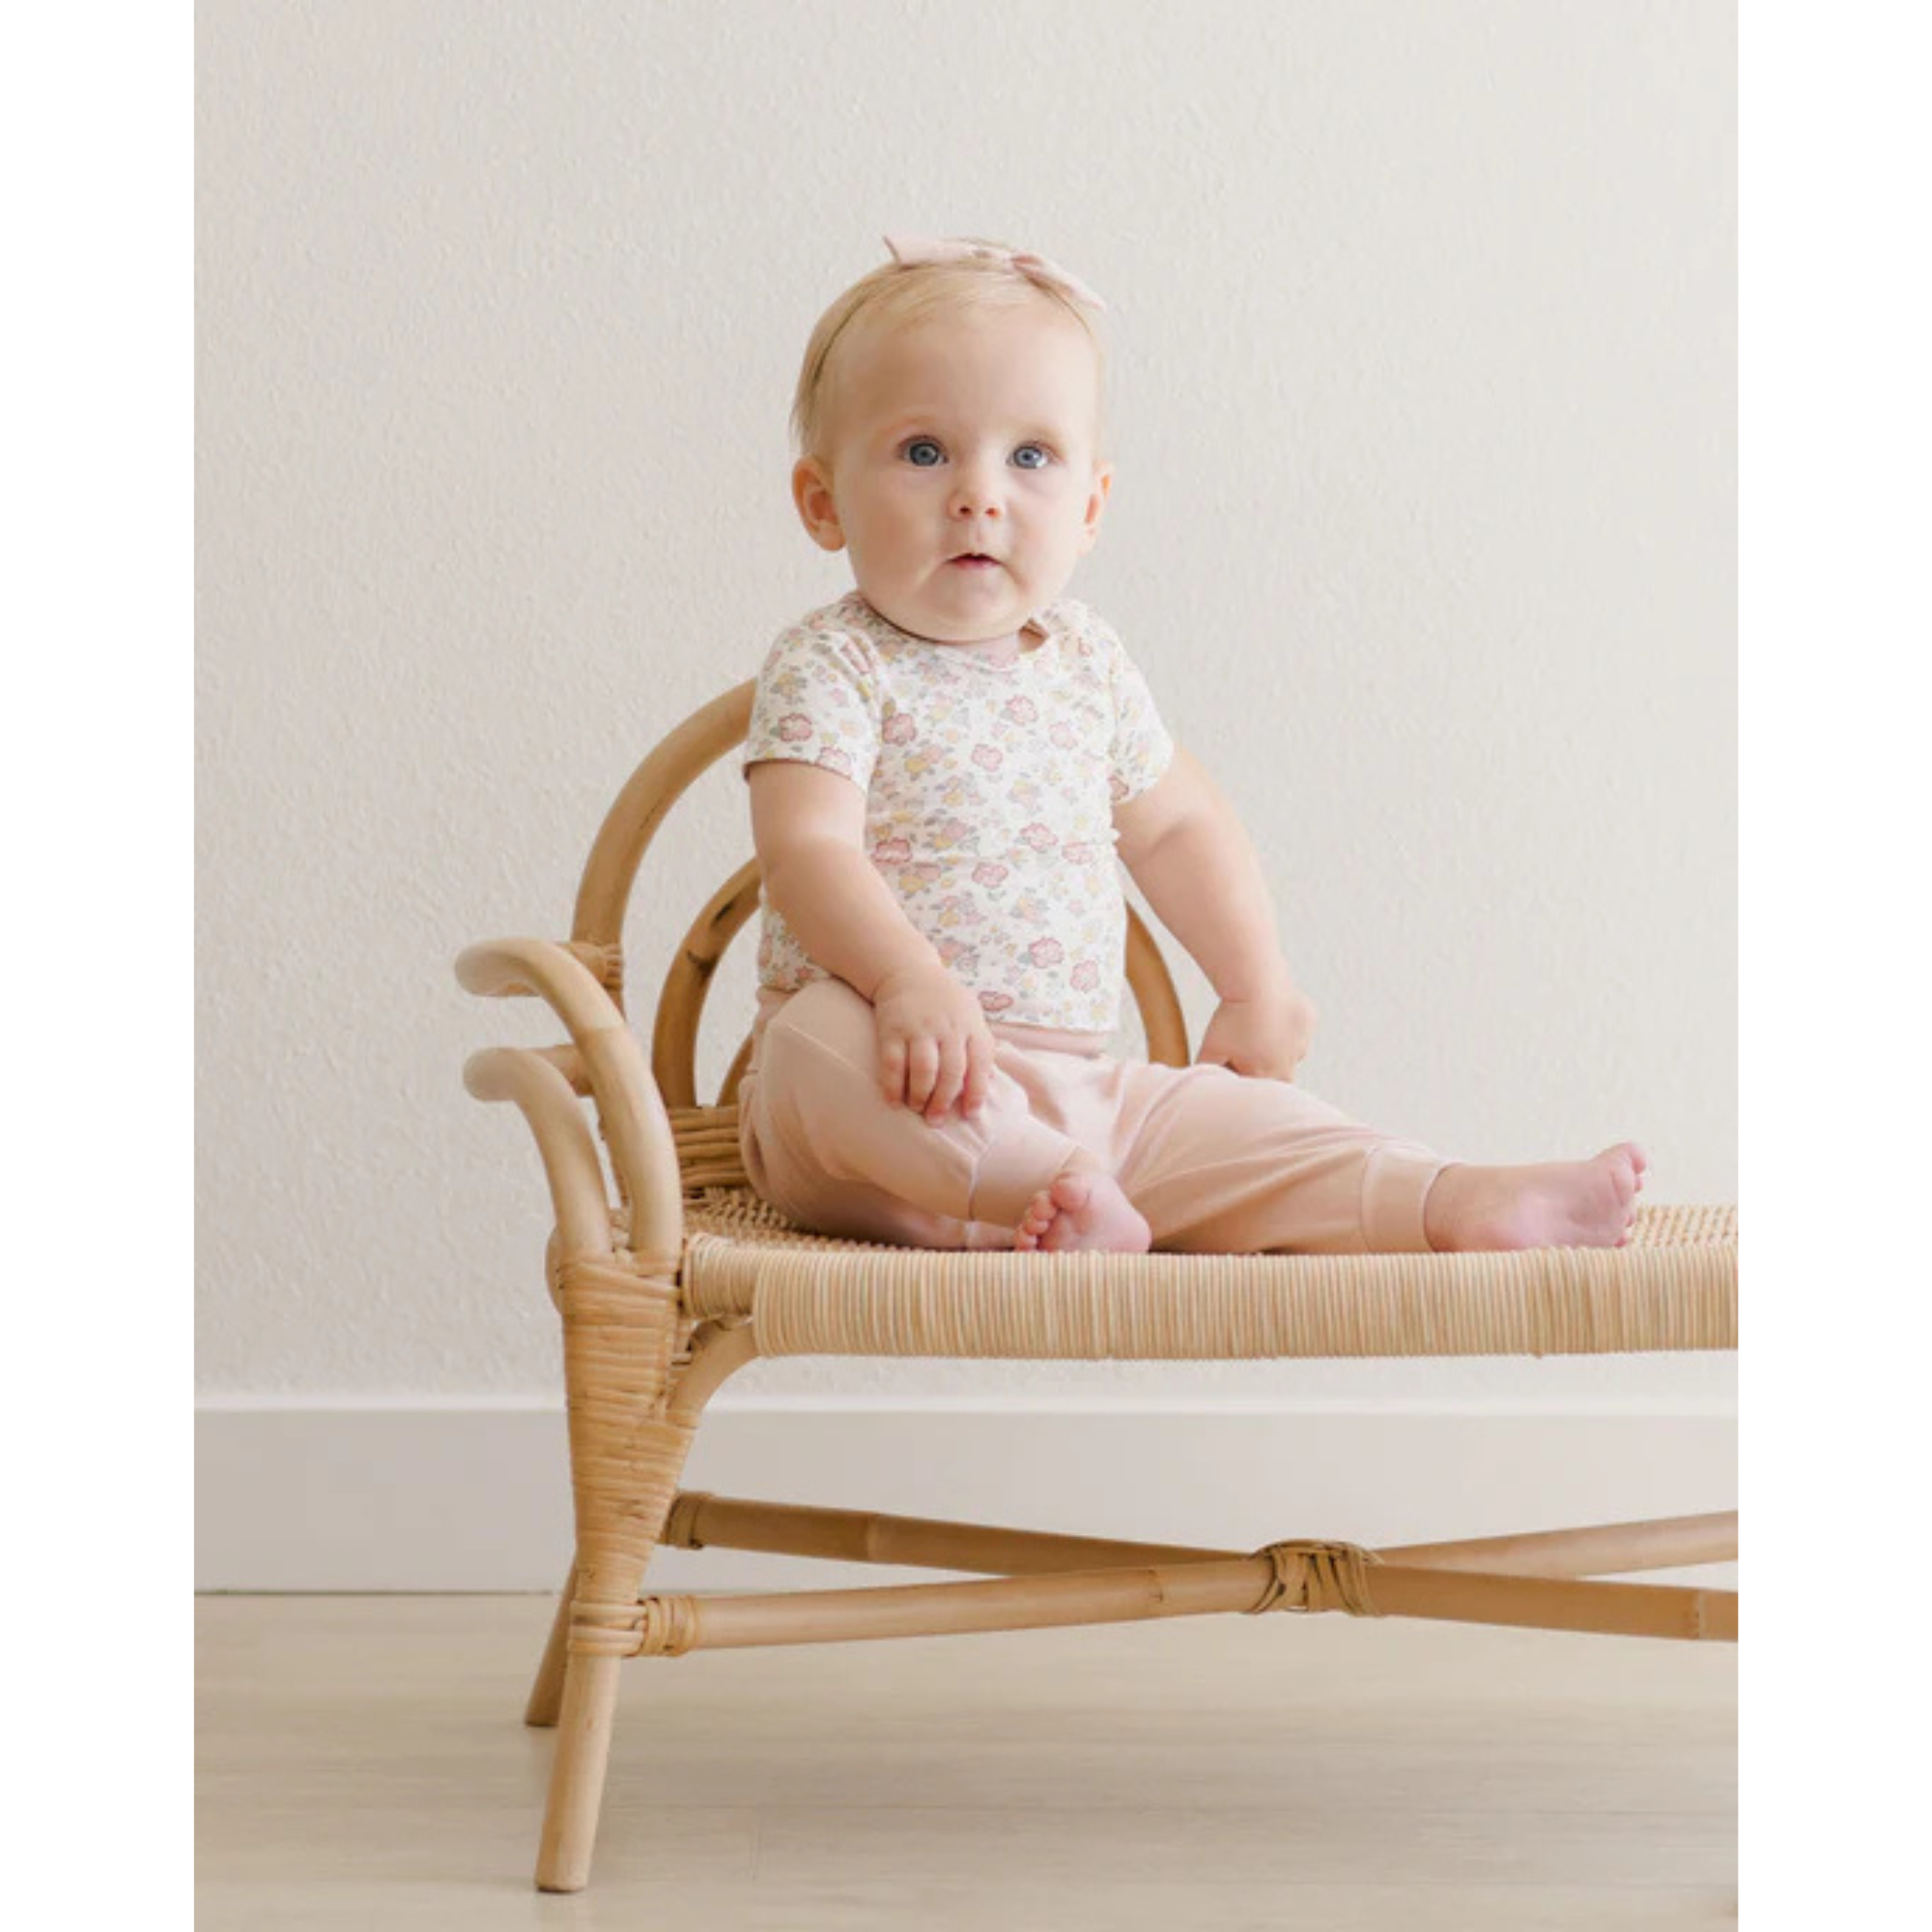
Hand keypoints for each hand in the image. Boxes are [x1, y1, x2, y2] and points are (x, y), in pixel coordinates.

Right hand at [870, 962, 997, 1123]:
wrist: (908, 972)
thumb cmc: (946, 1002)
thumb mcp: (971, 1015)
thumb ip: (981, 1045)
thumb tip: (987, 1083)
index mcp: (970, 1026)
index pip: (980, 1063)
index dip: (976, 1092)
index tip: (970, 1114)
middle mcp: (947, 1028)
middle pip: (951, 1072)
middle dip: (944, 1101)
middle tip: (936, 1121)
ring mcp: (919, 1028)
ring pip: (924, 1069)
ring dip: (921, 1095)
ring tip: (917, 1109)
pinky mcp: (892, 1029)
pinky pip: (893, 1063)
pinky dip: (892, 1086)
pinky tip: (893, 1101)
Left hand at [1195, 978, 1316, 1082]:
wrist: (1256, 983)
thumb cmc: (1232, 1017)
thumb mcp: (1210, 1049)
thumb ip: (1206, 1072)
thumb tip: (1200, 1083)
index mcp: (1266, 1076)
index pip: (1255, 1089)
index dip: (1242, 1076)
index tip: (1231, 1061)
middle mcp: (1289, 1065)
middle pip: (1277, 1076)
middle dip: (1261, 1065)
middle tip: (1245, 1045)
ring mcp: (1302, 1044)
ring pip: (1289, 1053)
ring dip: (1277, 1047)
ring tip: (1257, 1028)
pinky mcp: (1309, 1024)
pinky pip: (1298, 1031)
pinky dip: (1287, 1027)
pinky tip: (1272, 1015)